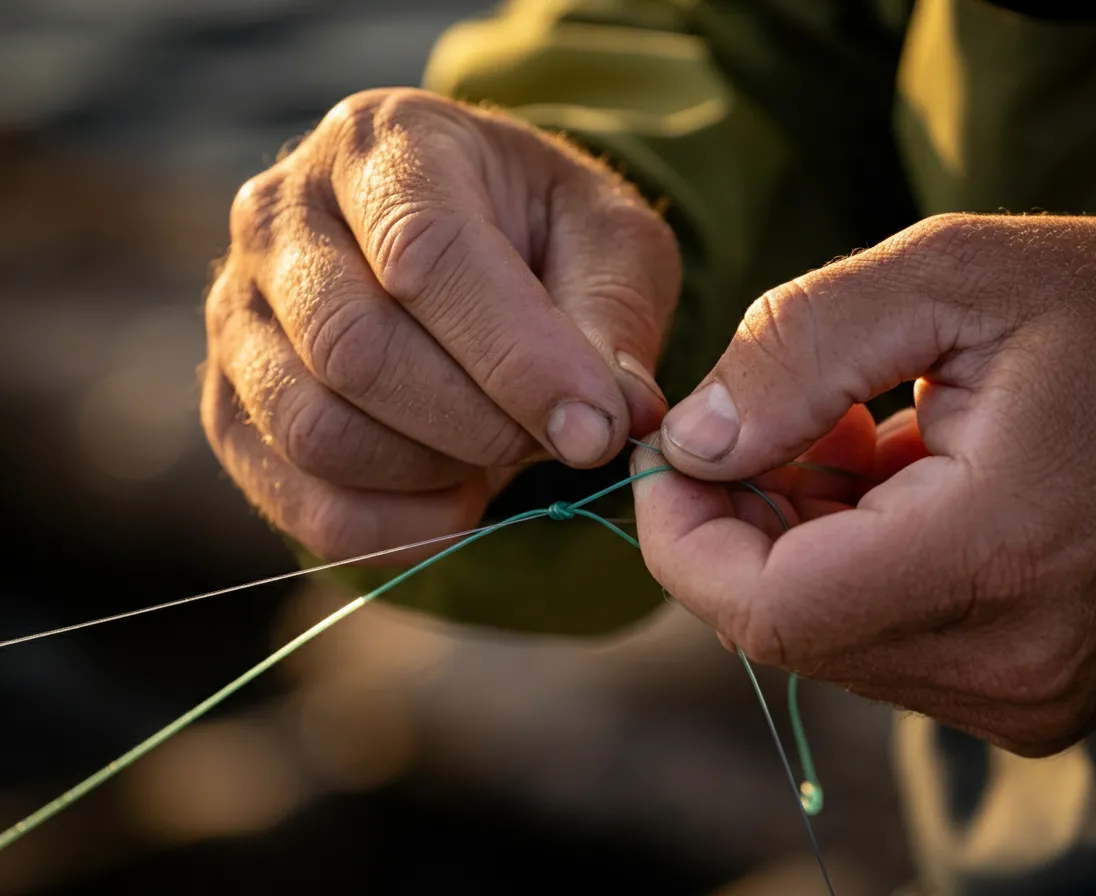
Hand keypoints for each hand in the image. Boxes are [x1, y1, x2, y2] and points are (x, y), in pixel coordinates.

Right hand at [203, 89, 678, 562]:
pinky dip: (395, 528)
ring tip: (502, 453)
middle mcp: (281, 215)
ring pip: (315, 431)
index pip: (424, 255)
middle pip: (354, 350)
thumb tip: (615, 416)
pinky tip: (457, 498)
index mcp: (384, 145)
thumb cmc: (538, 233)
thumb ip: (614, 315)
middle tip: (557, 439)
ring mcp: (237, 315)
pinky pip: (296, 501)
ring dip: (434, 472)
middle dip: (478, 422)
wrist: (458, 246)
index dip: (516, 358)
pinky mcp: (229, 407)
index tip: (598, 427)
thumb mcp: (608, 239)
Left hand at [632, 213, 1095, 755]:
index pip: (765, 609)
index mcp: (994, 557)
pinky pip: (887, 645)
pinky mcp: (1033, 700)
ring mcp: (1026, 698)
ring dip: (803, 542)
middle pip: (786, 626)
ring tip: (861, 437)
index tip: (674, 457)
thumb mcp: (960, 275)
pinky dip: (856, 570)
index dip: (686, 536)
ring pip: (831, 638)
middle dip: (743, 522)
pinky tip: (900, 485)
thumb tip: (694, 441)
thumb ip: (803, 350)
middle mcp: (1010, 662)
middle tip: (772, 419)